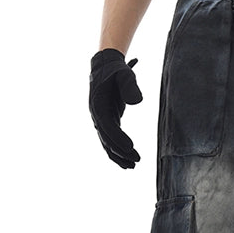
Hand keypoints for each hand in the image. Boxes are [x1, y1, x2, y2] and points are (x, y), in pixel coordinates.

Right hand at [89, 48, 142, 168]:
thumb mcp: (125, 74)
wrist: (106, 66)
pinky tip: (127, 162)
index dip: (118, 138)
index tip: (131, 147)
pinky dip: (117, 151)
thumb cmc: (116, 70)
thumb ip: (130, 86)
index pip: (107, 125)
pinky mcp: (107, 121)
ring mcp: (101, 120)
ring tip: (133, 166)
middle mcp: (97, 115)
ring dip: (119, 156)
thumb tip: (137, 102)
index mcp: (98, 104)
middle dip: (120, 151)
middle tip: (137, 161)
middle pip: (106, 138)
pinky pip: (110, 140)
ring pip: (107, 143)